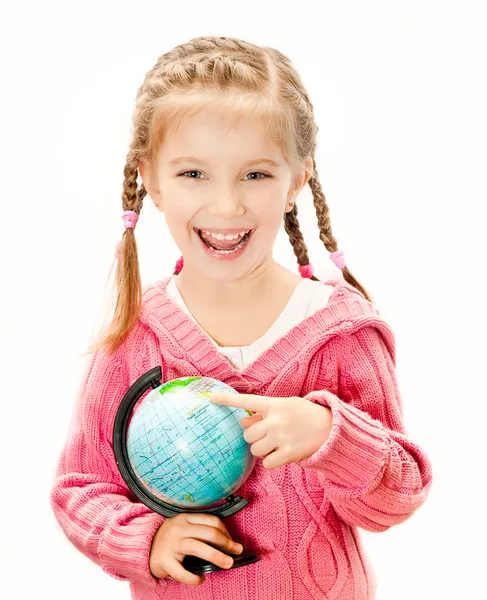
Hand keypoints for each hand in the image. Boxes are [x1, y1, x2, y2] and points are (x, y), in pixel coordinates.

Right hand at [149, 513, 242, 585]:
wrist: (143, 547)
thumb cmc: (169, 539)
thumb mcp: (183, 527)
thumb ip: (199, 529)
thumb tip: (226, 540)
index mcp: (186, 518)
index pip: (212, 521)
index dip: (226, 532)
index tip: (233, 542)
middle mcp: (179, 528)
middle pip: (209, 533)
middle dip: (227, 543)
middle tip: (237, 551)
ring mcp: (171, 544)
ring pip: (199, 548)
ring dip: (217, 556)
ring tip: (227, 563)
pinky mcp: (164, 560)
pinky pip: (182, 571)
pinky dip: (193, 578)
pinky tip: (200, 580)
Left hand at [210, 393, 332, 469]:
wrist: (330, 427)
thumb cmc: (303, 415)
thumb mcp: (284, 407)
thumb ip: (262, 414)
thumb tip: (242, 423)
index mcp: (274, 404)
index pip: (246, 401)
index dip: (228, 399)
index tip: (211, 397)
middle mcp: (276, 420)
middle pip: (248, 435)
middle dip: (254, 438)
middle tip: (267, 436)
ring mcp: (282, 437)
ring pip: (255, 450)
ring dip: (261, 450)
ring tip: (275, 444)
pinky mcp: (289, 453)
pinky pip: (267, 463)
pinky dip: (270, 462)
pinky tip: (280, 454)